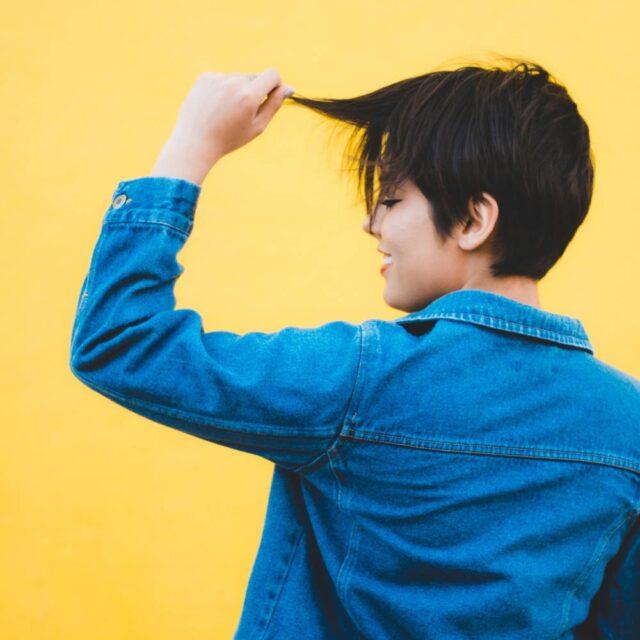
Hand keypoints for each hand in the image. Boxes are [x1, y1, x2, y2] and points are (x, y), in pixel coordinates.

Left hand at [151, 68, 292, 184]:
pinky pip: (222, 79)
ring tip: (225, 113)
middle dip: (254, 91)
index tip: (270, 96)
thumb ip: (274, 105)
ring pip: (237, 79)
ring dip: (237, 91)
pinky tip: (214, 107)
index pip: (272, 74)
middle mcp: (233, 83)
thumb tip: (288, 87)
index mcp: (249, 96)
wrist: (195, 142)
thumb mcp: (257, 126)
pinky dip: (222, 90)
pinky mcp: (205, 77)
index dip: (275, 84)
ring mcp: (217, 78)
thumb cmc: (229, 139)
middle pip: (254, 78)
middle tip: (241, 114)